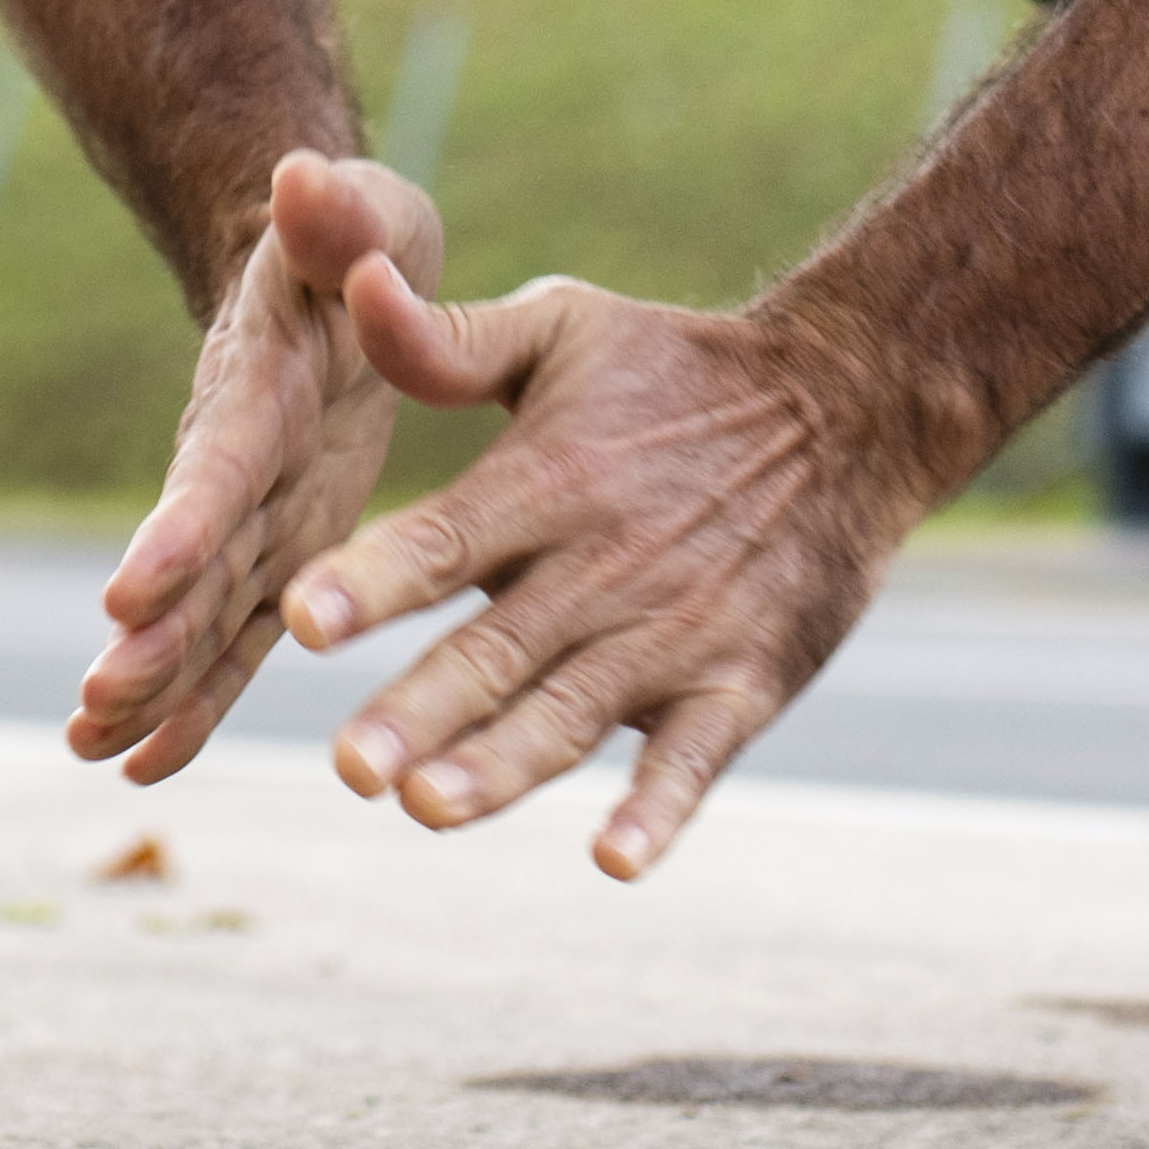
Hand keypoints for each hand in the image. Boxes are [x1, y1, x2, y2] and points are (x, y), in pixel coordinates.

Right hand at [67, 149, 439, 780]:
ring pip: (200, 611)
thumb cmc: (355, 234)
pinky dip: (200, 698)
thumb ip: (337, 211)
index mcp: (259, 386)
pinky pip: (239, 635)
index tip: (125, 592)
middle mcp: (240, 462)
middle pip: (190, 558)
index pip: (217, 464)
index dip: (177, 528)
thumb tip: (304, 174)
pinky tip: (145, 767)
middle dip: (147, 635)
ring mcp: (255, 513)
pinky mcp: (283, 550)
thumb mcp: (365, 211)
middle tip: (94, 704)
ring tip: (88, 747)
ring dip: (151, 679)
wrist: (327, 269)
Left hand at [279, 254, 934, 879]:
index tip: (298, 619)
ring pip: (572, 714)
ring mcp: (676, 634)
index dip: (372, 580)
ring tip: (431, 808)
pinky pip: (696, 758)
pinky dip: (659, 809)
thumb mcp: (563, 328)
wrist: (850, 407)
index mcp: (548, 481)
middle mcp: (604, 566)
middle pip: (496, 650)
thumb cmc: (675, 368)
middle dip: (420, 711)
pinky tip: (615, 860)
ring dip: (504, 767)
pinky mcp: (743, 684)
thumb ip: (446, 339)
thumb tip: (355, 289)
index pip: (444, 540)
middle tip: (350, 767)